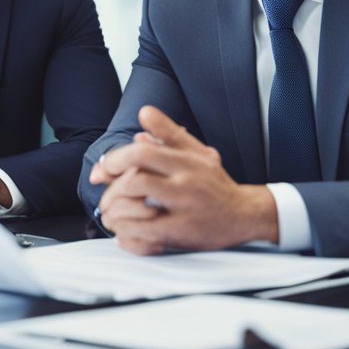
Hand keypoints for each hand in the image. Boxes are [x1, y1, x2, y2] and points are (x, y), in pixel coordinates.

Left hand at [91, 106, 277, 254]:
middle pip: (137, 179)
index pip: (143, 154)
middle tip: (104, 195)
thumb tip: (144, 114)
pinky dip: (126, 233)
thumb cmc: (215, 183)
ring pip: (138, 206)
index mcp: (186, 162)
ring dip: (115, 211)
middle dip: (112, 188)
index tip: (105, 167)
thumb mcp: (197, 151)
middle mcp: (186, 183)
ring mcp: (185, 210)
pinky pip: (146, 233)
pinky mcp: (183, 234)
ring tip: (108, 214)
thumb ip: (169, 134)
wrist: (244, 214)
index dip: (116, 159)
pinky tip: (122, 230)